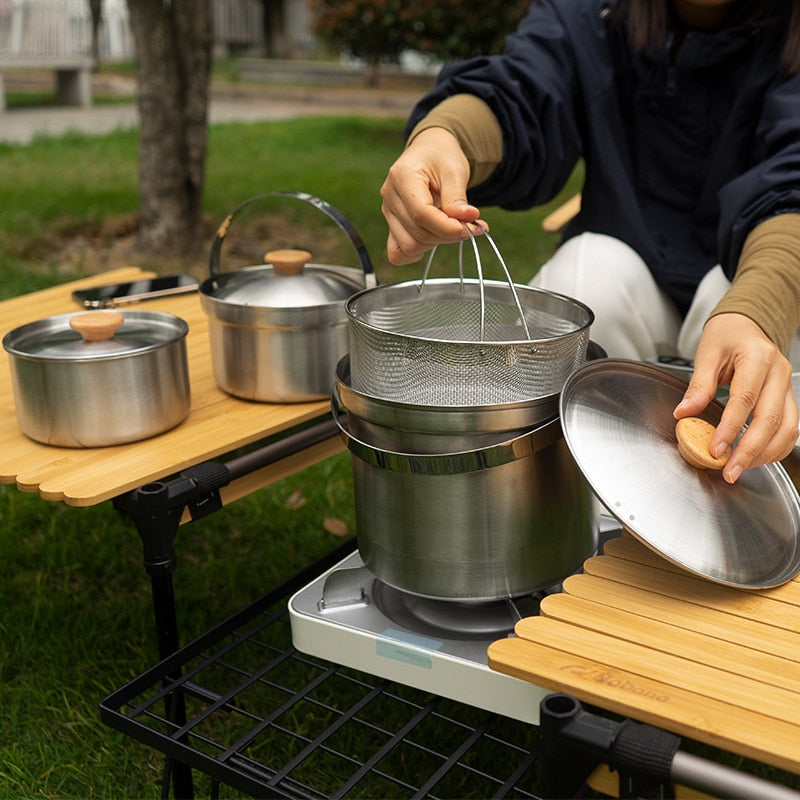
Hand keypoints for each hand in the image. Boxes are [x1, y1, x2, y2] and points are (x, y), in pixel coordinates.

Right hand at [380, 127, 484, 263]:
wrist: (429, 152)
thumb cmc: (441, 157)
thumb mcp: (455, 170)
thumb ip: (458, 197)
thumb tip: (467, 220)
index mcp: (402, 177)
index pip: (421, 213)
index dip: (447, 226)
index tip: (471, 227)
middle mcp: (390, 196)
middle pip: (417, 233)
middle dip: (447, 234)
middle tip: (470, 226)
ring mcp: (389, 213)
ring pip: (410, 246)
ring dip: (436, 242)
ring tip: (451, 227)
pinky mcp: (392, 225)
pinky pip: (398, 252)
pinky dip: (417, 253)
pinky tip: (434, 240)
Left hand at [673, 313, 798, 482]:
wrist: (747, 324)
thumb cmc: (726, 335)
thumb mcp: (706, 353)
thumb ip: (698, 385)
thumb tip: (684, 412)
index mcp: (757, 358)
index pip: (744, 400)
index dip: (730, 429)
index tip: (715, 449)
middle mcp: (778, 373)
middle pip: (770, 420)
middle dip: (749, 451)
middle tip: (729, 471)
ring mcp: (787, 387)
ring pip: (786, 428)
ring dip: (765, 454)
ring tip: (740, 468)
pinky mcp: (788, 398)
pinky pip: (789, 428)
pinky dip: (775, 448)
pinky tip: (756, 458)